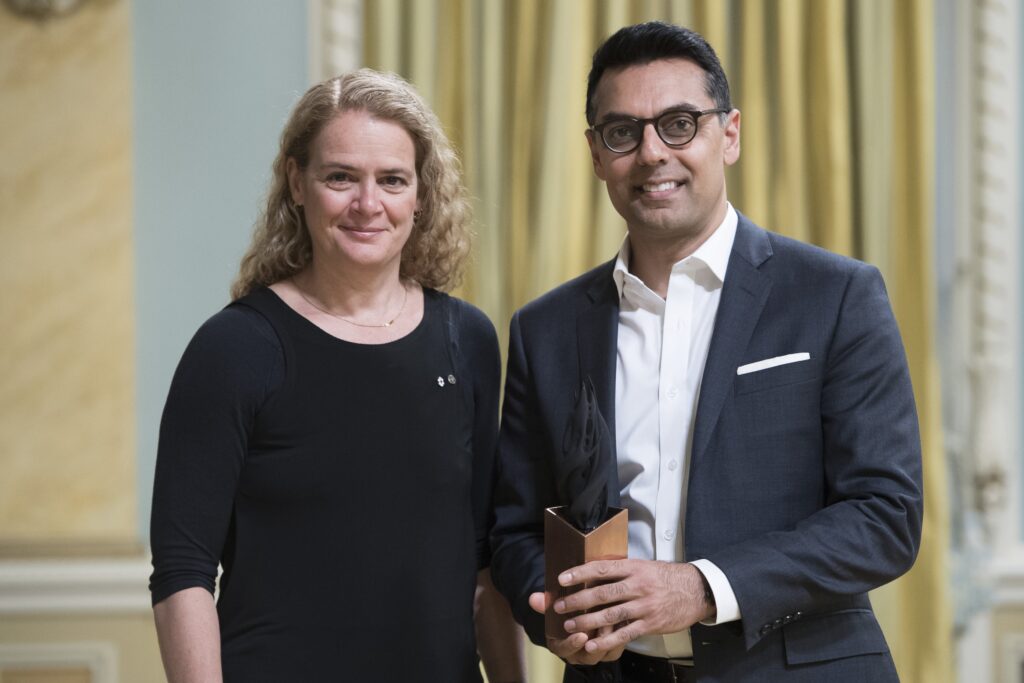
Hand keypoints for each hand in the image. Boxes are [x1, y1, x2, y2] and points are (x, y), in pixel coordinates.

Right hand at [528, 592, 623, 664]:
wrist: (584, 613)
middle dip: (596, 643)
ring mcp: (597, 653)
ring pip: (606, 653)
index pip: (565, 650)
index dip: (572, 644)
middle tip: (602, 627)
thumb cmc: (568, 610)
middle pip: (589, 656)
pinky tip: (623, 619)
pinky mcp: (612, 648)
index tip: (581, 635)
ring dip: (610, 638)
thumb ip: (546, 604)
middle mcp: (579, 654)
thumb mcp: (557, 606)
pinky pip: (618, 647)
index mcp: (562, 645)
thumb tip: (533, 598)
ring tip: (613, 621)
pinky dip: (621, 635)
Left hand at [554, 560, 713, 654]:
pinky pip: (625, 633)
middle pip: (602, 593)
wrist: (695, 591)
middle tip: (559, 606)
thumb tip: (594, 572)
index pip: (602, 569)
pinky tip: (592, 645)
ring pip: (610, 614)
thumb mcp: (644, 566)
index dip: (581, 573)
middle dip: (578, 600)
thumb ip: (622, 570)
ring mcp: (644, 606)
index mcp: (634, 568)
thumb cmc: (666, 577)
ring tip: (569, 625)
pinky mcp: (650, 623)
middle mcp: (637, 585)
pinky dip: (607, 641)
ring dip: (587, 621)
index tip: (562, 578)